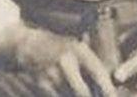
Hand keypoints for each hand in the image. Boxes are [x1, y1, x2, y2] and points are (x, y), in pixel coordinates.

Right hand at [0, 22, 116, 96]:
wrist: (26, 45)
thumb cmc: (59, 47)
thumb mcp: (77, 47)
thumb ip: (92, 63)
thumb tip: (110, 81)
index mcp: (79, 51)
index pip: (98, 73)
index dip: (107, 89)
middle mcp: (66, 63)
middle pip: (83, 92)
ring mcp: (51, 75)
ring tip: (80, 92)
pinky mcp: (40, 85)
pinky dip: (63, 96)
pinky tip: (66, 92)